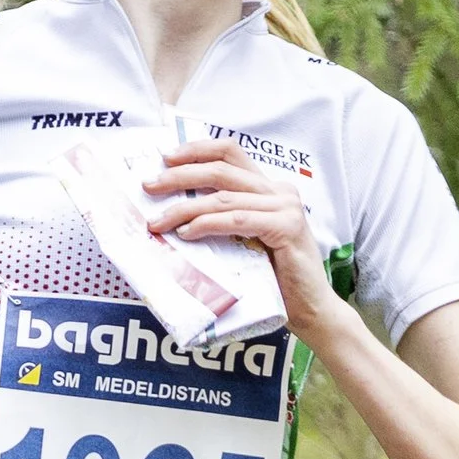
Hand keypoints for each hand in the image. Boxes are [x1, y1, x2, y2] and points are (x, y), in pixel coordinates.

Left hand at [146, 140, 338, 344]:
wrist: (310, 308)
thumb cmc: (274, 279)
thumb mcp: (245, 240)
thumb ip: (224, 219)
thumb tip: (176, 212)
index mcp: (269, 188)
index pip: (230, 153)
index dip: (196, 150)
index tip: (165, 158)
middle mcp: (279, 190)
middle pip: (221, 170)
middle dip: (179, 175)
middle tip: (149, 186)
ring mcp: (285, 207)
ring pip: (223, 197)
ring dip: (185, 207)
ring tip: (158, 221)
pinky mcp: (286, 227)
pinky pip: (237, 220)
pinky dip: (207, 224)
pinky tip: (186, 233)